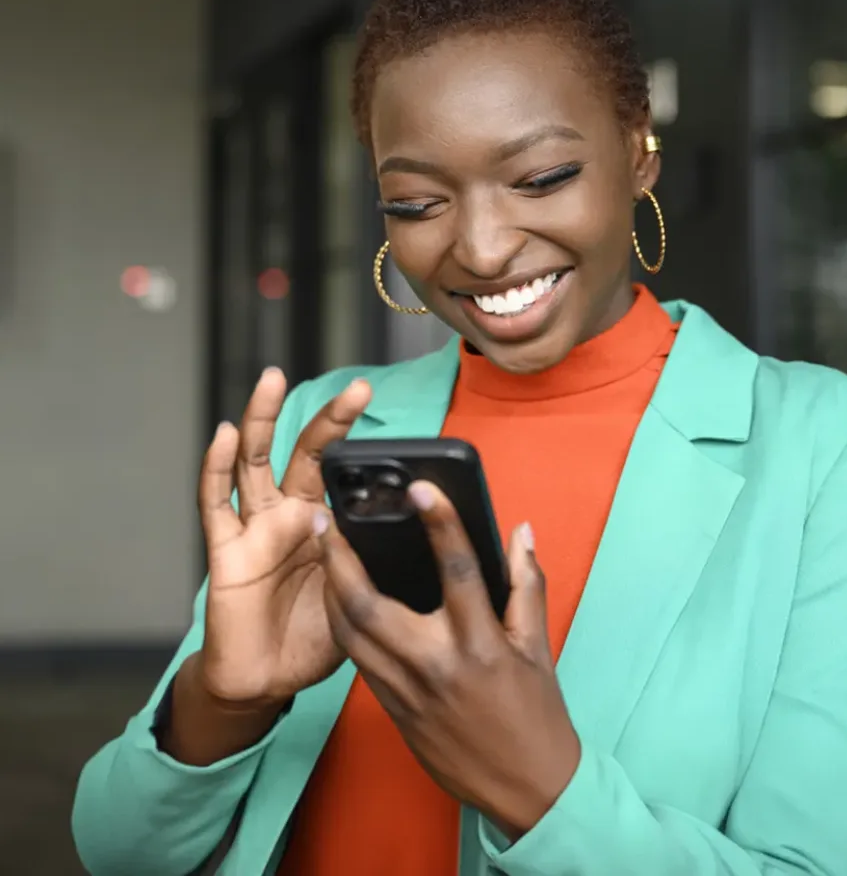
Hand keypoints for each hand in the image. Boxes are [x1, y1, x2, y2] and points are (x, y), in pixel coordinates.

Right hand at [195, 369, 371, 708]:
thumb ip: (375, 566)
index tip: (401, 424)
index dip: (365, 447)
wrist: (266, 680)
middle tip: (358, 388)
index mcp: (324, 523)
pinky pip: (216, 504)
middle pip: (306, 453)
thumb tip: (418, 542)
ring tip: (273, 379)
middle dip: (330, 419)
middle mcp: (289, 514)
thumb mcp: (358, 597)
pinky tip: (221, 435)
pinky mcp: (226, 550)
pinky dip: (214, 467)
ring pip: (254, 462)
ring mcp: (255, 527)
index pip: (344, 470)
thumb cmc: (313, 637)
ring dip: (261, 419)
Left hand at [319, 481, 580, 838]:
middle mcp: (438, 665)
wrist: (526, 788)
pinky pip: (357, 660)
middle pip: (372, 606)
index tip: (420, 489)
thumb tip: (519, 531)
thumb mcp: (538, 645)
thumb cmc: (536, 712)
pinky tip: (338, 597)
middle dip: (341, 560)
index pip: (459, 571)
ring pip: (351, 635)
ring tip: (321, 550)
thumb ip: (526, 583)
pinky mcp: (392, 710)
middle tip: (325, 520)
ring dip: (330, 588)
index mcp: (482, 644)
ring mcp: (408, 692)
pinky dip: (344, 624)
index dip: (441, 524)